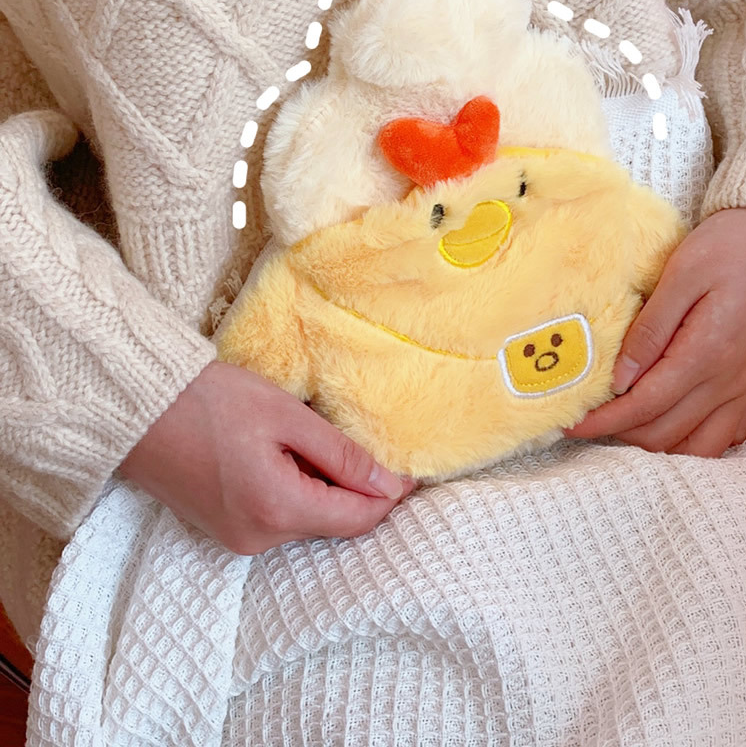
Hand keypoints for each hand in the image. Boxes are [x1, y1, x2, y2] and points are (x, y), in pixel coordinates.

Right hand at [119, 360, 413, 554]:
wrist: (137, 409)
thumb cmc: (211, 401)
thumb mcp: (287, 417)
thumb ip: (341, 454)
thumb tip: (389, 485)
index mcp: (278, 510)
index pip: (358, 519)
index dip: (391, 495)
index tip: (412, 469)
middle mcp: (259, 539)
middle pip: (335, 523)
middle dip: (359, 489)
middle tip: (368, 445)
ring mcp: (239, 540)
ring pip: (310, 520)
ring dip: (328, 487)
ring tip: (321, 441)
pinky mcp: (226, 530)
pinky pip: (282, 517)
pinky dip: (300, 491)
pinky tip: (293, 455)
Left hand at [566, 208, 745, 456]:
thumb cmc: (727, 247)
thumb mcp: (680, 276)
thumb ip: (649, 331)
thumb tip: (619, 380)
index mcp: (708, 353)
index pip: (646, 405)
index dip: (604, 421)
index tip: (571, 423)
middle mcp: (729, 381)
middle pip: (665, 433)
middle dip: (620, 433)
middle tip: (586, 419)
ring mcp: (744, 388)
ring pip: (694, 446)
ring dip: (652, 442)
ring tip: (619, 423)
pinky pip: (721, 437)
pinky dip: (688, 442)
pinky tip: (664, 425)